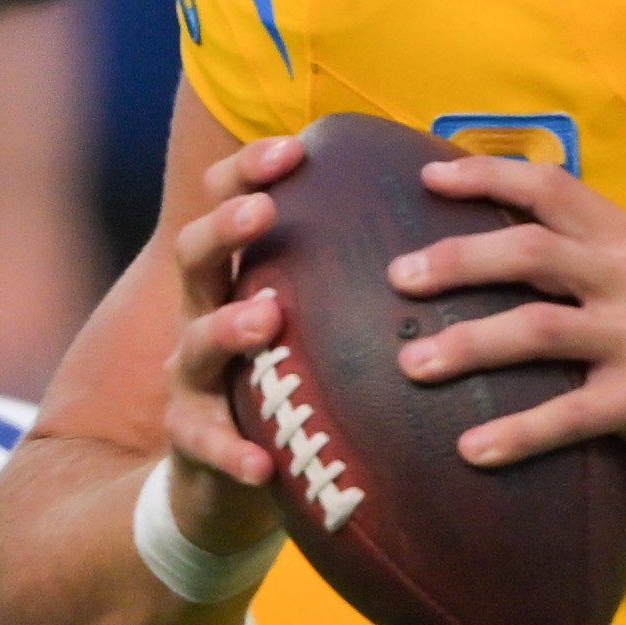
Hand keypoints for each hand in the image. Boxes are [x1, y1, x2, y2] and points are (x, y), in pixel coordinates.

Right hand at [148, 129, 316, 532]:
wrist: (226, 476)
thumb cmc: (285, 379)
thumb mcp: (308, 320)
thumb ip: (346, 274)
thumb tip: (434, 209)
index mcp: (234, 278)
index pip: (227, 204)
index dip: (249, 171)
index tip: (295, 148)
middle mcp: (201, 316)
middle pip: (195, 257)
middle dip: (225, 228)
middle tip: (263, 211)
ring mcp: (191, 379)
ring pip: (197, 343)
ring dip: (229, 327)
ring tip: (266, 318)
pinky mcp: (192, 442)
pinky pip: (207, 445)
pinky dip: (232, 452)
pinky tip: (260, 464)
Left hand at [380, 144, 625, 494]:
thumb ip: (593, 259)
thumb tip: (503, 247)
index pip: (553, 187)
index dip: (487, 176)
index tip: (428, 178)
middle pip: (530, 250)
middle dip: (455, 261)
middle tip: (398, 278)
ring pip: (537, 328)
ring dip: (466, 345)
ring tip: (410, 364)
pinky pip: (568, 414)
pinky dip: (515, 433)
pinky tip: (469, 450)